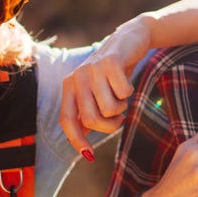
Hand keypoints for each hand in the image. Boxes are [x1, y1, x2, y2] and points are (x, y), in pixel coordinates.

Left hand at [60, 17, 153, 158]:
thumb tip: (80, 146)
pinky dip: (130, 92)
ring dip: (122, 106)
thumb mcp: (96, 93)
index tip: (89, 155)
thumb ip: (87, 115)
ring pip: (110, 109)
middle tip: (119, 117)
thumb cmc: (112, 73)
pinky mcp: (110, 61)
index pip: (67, 120)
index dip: (76, 139)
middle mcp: (77, 77)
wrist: (130, 40)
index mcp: (69, 86)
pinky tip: (127, 81)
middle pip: (92, 119)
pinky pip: (124, 93)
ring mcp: (93, 68)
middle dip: (110, 125)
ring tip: (122, 94)